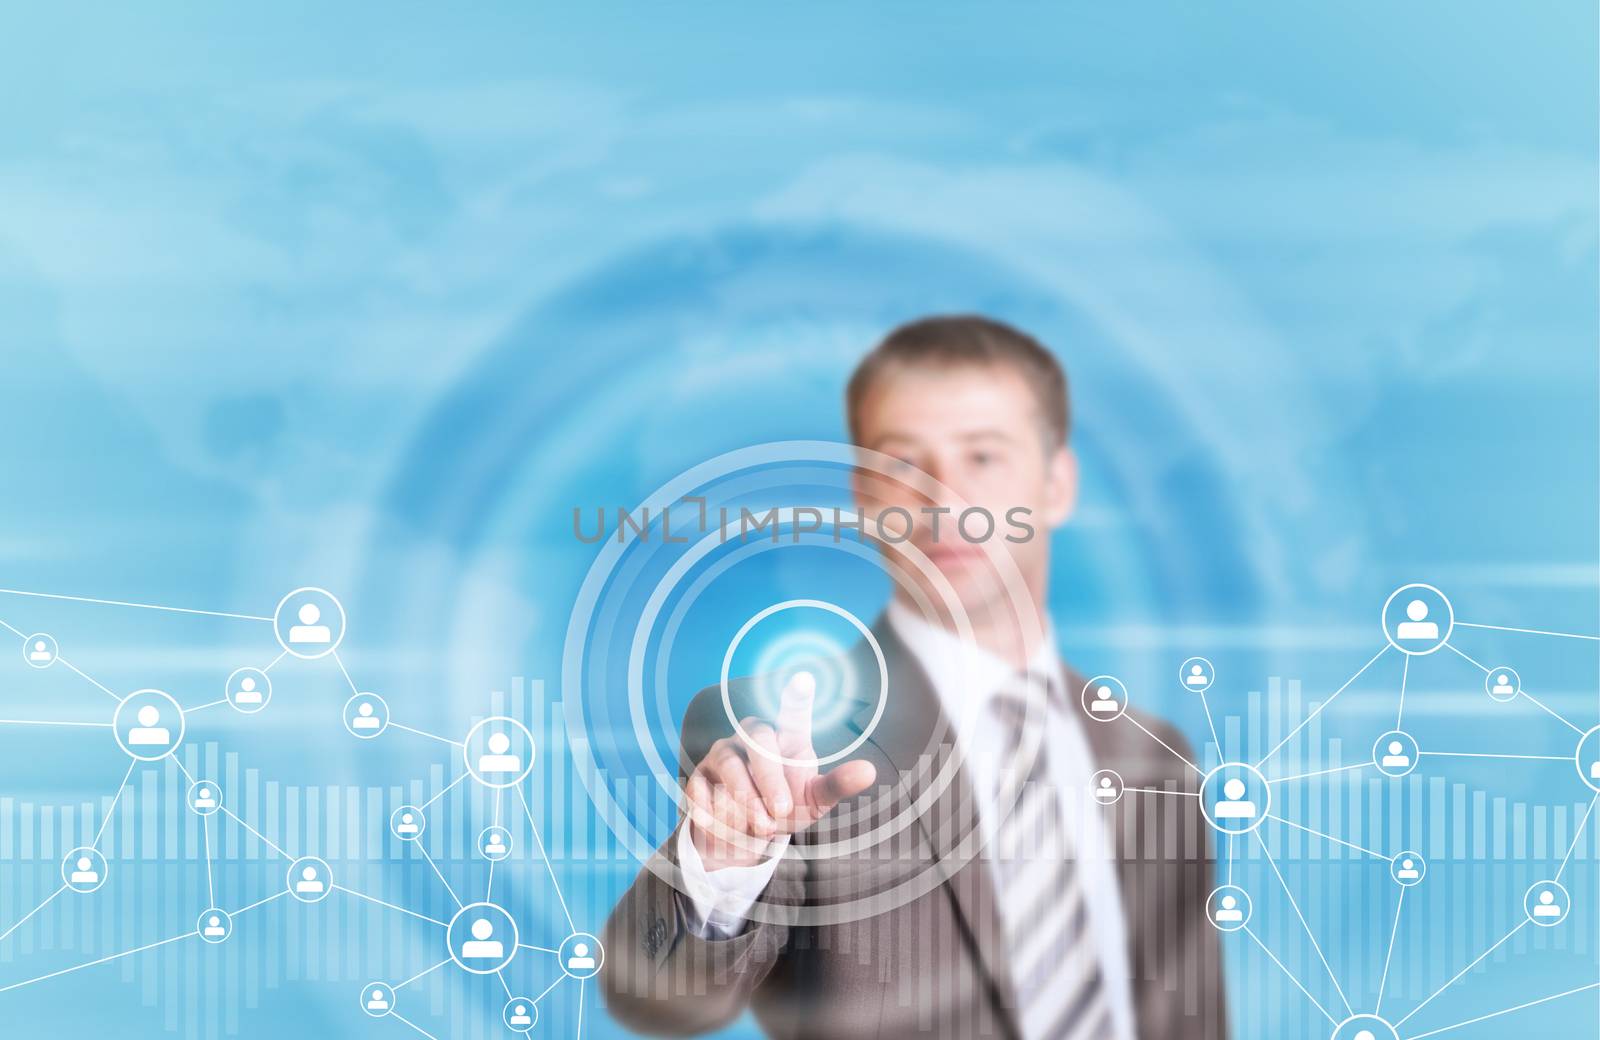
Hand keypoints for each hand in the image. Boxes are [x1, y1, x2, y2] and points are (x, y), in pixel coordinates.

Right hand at [685, 671, 877, 870]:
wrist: (743, 836)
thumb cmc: (784, 809)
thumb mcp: (814, 801)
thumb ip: (837, 785)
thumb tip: (870, 771)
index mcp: (786, 739)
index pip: (792, 714)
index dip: (796, 698)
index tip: (804, 679)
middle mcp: (752, 738)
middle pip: (759, 739)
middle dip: (770, 777)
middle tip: (781, 811)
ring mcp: (722, 754)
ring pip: (729, 763)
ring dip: (746, 797)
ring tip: (762, 827)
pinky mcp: (697, 777)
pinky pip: (701, 786)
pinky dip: (715, 809)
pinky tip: (726, 826)